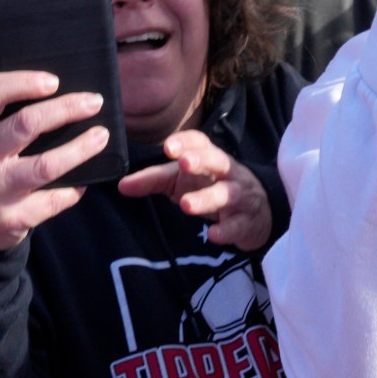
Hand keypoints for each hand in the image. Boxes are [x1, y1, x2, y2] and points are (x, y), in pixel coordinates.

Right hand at [0, 72, 107, 249]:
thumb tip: (51, 93)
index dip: (24, 82)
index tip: (54, 82)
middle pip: (26, 124)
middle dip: (66, 108)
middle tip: (94, 102)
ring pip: (46, 165)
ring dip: (80, 148)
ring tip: (101, 136)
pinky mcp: (11, 218)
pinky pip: (53, 199)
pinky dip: (74, 188)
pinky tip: (85, 179)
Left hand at [119, 132, 271, 248]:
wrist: (255, 213)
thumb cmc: (209, 188)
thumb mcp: (180, 181)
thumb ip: (152, 180)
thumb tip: (121, 185)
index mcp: (209, 158)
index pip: (200, 142)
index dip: (185, 142)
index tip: (167, 147)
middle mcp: (227, 173)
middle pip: (217, 161)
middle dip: (201, 160)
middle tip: (183, 163)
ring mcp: (240, 196)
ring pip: (227, 194)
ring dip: (207, 198)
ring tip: (186, 205)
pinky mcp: (246, 221)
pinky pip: (238, 225)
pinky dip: (227, 229)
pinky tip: (213, 235)